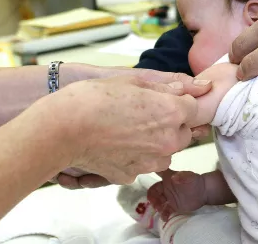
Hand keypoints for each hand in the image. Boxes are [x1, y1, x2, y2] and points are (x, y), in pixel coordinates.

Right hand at [37, 75, 210, 184]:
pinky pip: (143, 164)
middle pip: (184, 133)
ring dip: (157, 142)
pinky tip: (116, 144)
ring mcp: (150, 162)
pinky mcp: (131, 175)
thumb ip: (166, 86)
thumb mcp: (132, 81)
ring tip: (129, 129)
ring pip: (165, 152)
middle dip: (173, 124)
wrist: (63, 128)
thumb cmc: (95, 98)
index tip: (165, 99)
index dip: (180, 102)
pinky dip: (135, 156)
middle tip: (146, 113)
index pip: (195, 109)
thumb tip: (192, 88)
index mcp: (172, 113)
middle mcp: (168, 141)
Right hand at [148, 170, 206, 220]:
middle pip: (154, 191)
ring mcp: (168, 197)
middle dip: (152, 197)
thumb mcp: (190, 177)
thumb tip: (173, 178)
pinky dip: (164, 214)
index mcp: (168, 178)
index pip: (157, 173)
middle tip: (155, 203)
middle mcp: (165, 187)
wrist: (204, 192)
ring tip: (160, 210)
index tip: (144, 177)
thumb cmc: (195, 181)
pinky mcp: (173, 206)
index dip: (149, 173)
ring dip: (156, 206)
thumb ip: (181, 177)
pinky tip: (165, 218)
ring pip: (158, 201)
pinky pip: (165, 210)